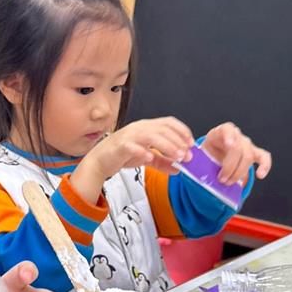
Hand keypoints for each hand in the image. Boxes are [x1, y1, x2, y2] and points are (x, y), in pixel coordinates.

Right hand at [72, 118, 194, 203]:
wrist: (100, 161)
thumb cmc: (121, 155)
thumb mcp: (146, 158)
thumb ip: (162, 162)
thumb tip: (178, 168)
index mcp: (146, 127)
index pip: (168, 122)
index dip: (182, 131)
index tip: (191, 144)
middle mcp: (138, 128)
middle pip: (162, 129)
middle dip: (178, 142)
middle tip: (187, 155)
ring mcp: (129, 136)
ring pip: (151, 135)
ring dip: (166, 146)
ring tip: (176, 157)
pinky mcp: (119, 146)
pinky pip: (132, 146)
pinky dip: (142, 152)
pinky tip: (150, 158)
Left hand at [201, 122, 271, 185]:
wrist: (213, 153)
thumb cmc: (207, 153)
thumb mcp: (201, 154)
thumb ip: (203, 161)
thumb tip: (203, 176)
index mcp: (220, 132)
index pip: (227, 129)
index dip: (229, 136)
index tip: (229, 144)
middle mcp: (236, 135)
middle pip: (238, 149)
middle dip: (230, 167)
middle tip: (221, 180)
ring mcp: (246, 143)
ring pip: (248, 156)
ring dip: (238, 173)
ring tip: (228, 182)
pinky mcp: (254, 153)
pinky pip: (263, 157)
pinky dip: (265, 166)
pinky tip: (260, 175)